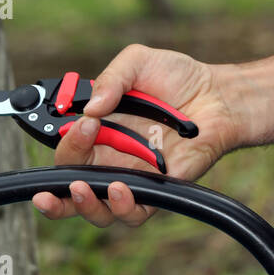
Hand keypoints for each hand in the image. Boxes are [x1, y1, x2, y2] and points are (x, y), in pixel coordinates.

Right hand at [31, 45, 237, 226]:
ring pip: (98, 209)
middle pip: (72, 189)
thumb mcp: (138, 62)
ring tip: (82, 188)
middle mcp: (111, 158)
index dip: (67, 143)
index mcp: (99, 131)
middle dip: (55, 194)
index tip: (83, 124)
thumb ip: (111, 77)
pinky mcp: (159, 190)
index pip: (68, 149)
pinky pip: (135, 212)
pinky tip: (119, 190)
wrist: (218, 94)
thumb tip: (91, 107)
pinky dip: (123, 207)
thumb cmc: (177, 78)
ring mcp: (134, 177)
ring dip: (84, 205)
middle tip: (55, 185)